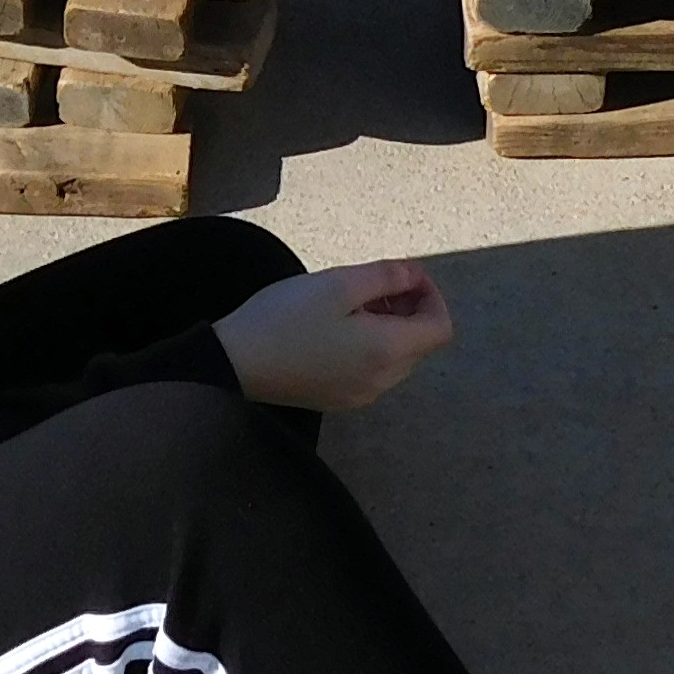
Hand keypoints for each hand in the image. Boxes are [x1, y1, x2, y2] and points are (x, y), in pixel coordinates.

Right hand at [213, 261, 453, 413]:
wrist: (233, 363)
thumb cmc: (285, 319)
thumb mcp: (338, 284)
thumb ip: (385, 277)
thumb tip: (414, 276)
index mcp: (388, 352)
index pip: (440, 327)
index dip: (431, 295)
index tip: (403, 274)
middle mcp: (382, 381)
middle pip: (421, 343)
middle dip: (409, 307)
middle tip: (376, 282)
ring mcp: (361, 395)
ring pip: (397, 357)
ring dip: (390, 325)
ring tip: (354, 301)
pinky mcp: (338, 399)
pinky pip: (373, 369)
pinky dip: (371, 344)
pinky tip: (338, 326)